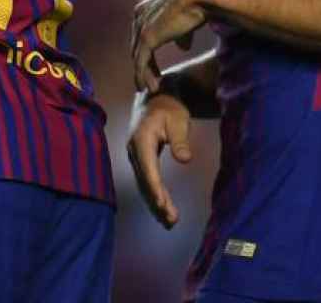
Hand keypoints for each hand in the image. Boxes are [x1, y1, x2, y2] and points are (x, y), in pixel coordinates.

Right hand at [126, 90, 192, 227]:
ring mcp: (136, 155)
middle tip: (171, 220)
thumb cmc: (169, 108)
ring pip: (145, 183)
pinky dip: (155, 194)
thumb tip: (185, 160)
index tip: (162, 205)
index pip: (149, 168)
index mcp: (142, 139)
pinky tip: (163, 208)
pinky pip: (147, 180)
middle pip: (145, 180)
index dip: (155, 188)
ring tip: (170, 221)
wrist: (156, 98)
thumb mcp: (178, 120)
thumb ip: (180, 139)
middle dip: (157, 201)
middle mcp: (135, 150)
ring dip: (156, 202)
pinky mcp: (141, 159)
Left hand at [132, 0, 209, 91]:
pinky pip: (141, 62)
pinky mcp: (146, 37)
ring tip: (152, 88)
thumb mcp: (185, 18)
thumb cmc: (198, 3)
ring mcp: (140, 25)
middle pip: (137, 45)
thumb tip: (183, 47)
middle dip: (143, 65)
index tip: (153, 66)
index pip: (142, 33)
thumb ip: (180, 34)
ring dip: (144, 74)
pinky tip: (149, 87)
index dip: (146, 51)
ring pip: (138, 56)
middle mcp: (138, 13)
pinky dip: (143, 76)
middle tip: (150, 81)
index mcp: (145, 5)